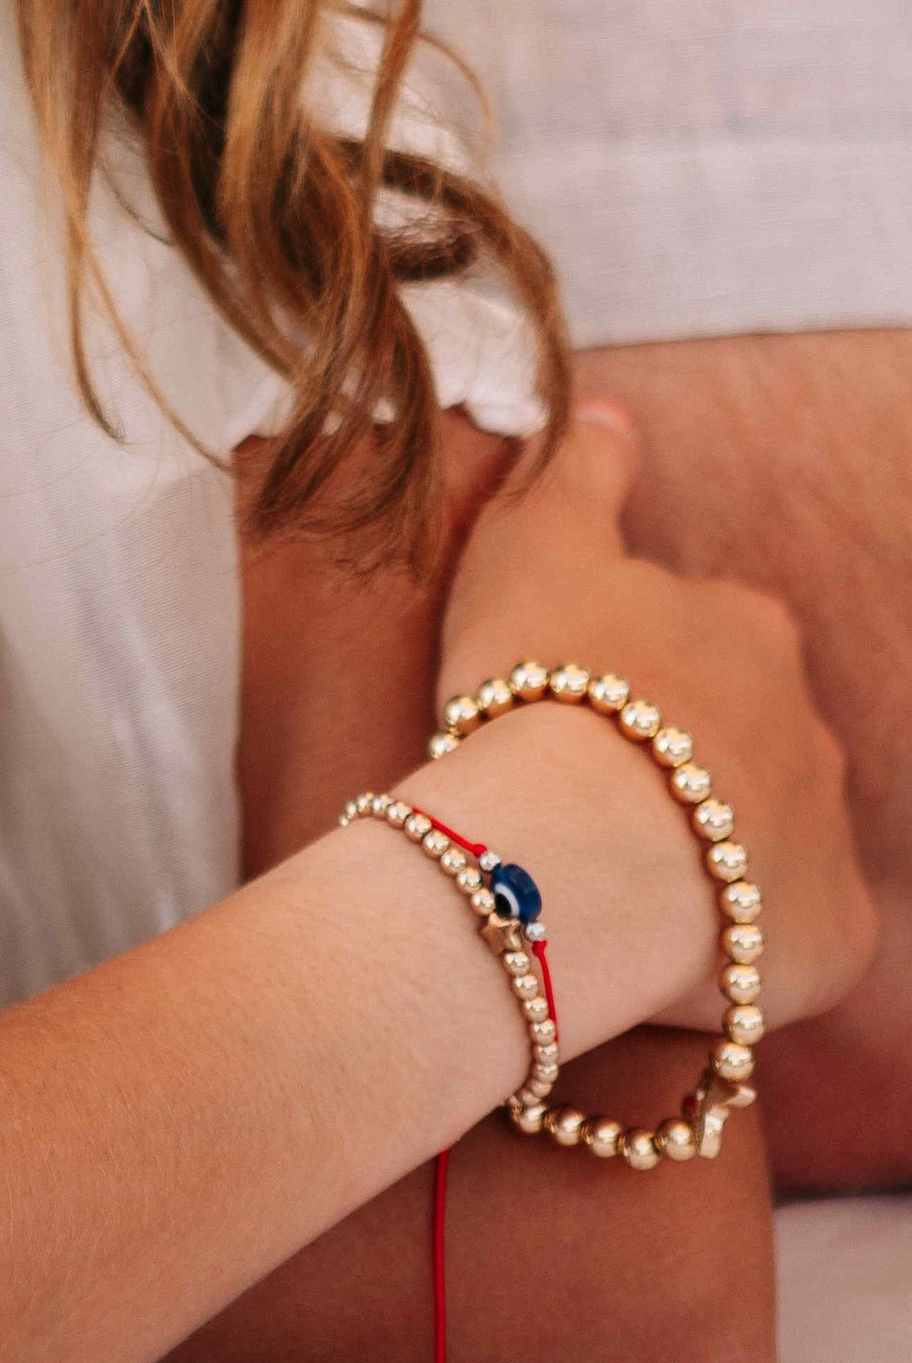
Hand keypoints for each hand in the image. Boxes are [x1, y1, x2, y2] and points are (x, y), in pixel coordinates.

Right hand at [438, 404, 874, 1033]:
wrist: (574, 846)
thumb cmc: (543, 679)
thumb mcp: (533, 539)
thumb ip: (578, 469)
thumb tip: (612, 413)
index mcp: (746, 626)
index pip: (699, 634)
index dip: (629, 667)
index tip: (566, 698)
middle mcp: (808, 721)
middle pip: (743, 735)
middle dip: (682, 759)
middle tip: (584, 790)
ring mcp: (828, 833)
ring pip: (766, 835)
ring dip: (708, 846)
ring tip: (613, 878)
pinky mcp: (830, 935)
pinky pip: (785, 937)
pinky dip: (736, 941)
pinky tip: (661, 949)